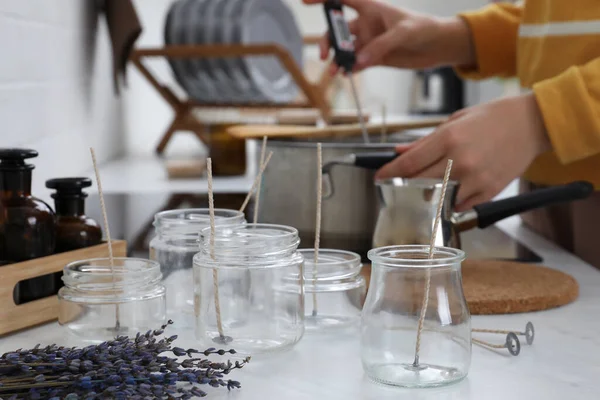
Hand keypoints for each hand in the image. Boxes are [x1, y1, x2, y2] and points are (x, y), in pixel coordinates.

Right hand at [302, 0, 474, 73]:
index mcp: (371, 8)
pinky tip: (347, 74)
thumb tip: (359, 61)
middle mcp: (366, 24)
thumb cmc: (424, 29)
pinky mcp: (373, 58)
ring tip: (335, 72)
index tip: (305, 1)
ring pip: (345, 50)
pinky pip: (355, 63)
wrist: (437, 46)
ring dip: (337, 60)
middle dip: (329, 42)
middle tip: (326, 56)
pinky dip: (349, 69)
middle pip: (338, 30)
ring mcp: (368, 42)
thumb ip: (381, 46)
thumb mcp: (404, 33)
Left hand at [375, 94, 551, 210]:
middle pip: (419, 182)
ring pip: (438, 197)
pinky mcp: (489, 192)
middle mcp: (460, 161)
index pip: (409, 163)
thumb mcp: (455, 120)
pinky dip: (451, 201)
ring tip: (432, 184)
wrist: (531, 123)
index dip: (389, 172)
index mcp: (448, 138)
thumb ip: (425, 140)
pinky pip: (460, 205)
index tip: (379, 177)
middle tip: (401, 182)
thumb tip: (400, 152)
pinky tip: (453, 190)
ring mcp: (475, 179)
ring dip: (430, 194)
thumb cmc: (492, 117)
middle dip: (405, 184)